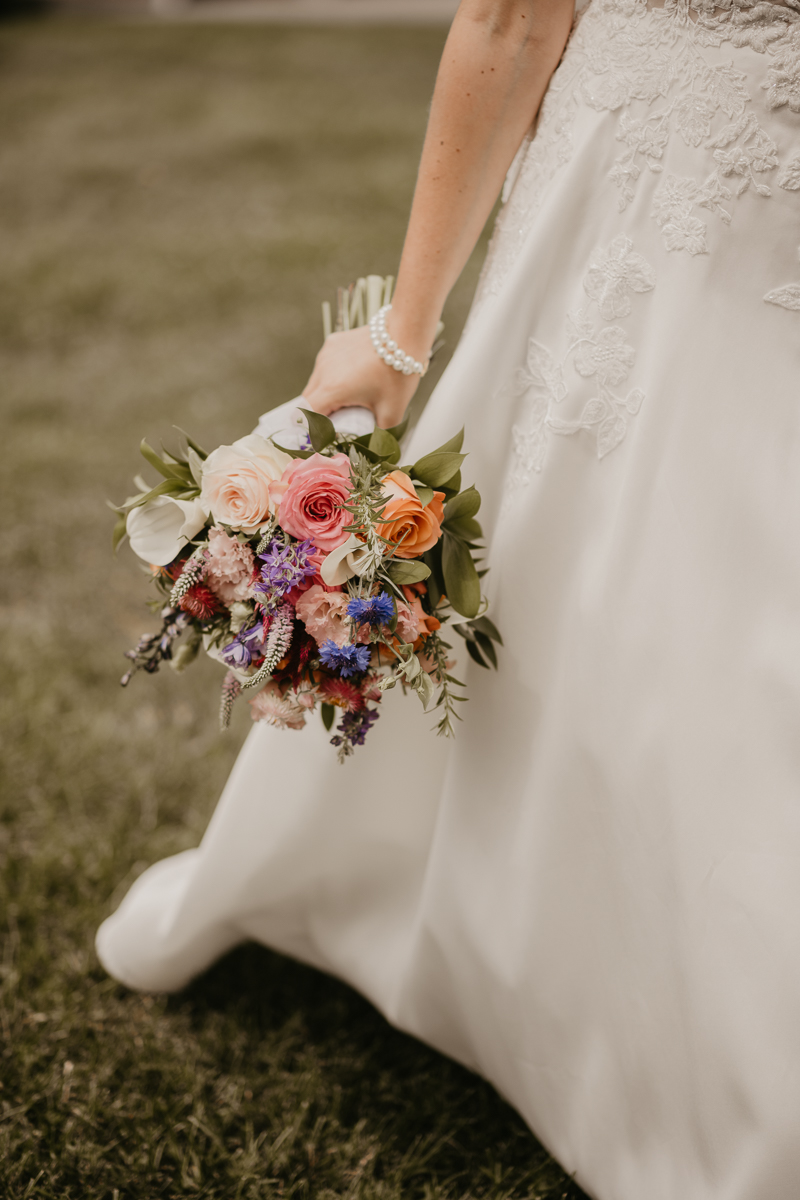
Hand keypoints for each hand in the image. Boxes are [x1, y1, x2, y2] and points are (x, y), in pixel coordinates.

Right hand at [302, 326, 419, 429]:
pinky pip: (324, 365)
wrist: (405, 334)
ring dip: (324, 393)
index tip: (318, 436)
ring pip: (315, 382)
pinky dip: (331, 375)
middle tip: (333, 422)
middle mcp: (324, 371)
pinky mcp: (332, 342)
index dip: (310, 428)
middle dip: (317, 413)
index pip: (307, 415)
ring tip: (345, 399)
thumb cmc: (398, 374)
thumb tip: (376, 447)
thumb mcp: (392, 412)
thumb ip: (380, 434)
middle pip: (308, 399)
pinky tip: (350, 377)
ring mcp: (326, 354)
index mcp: (334, 390)